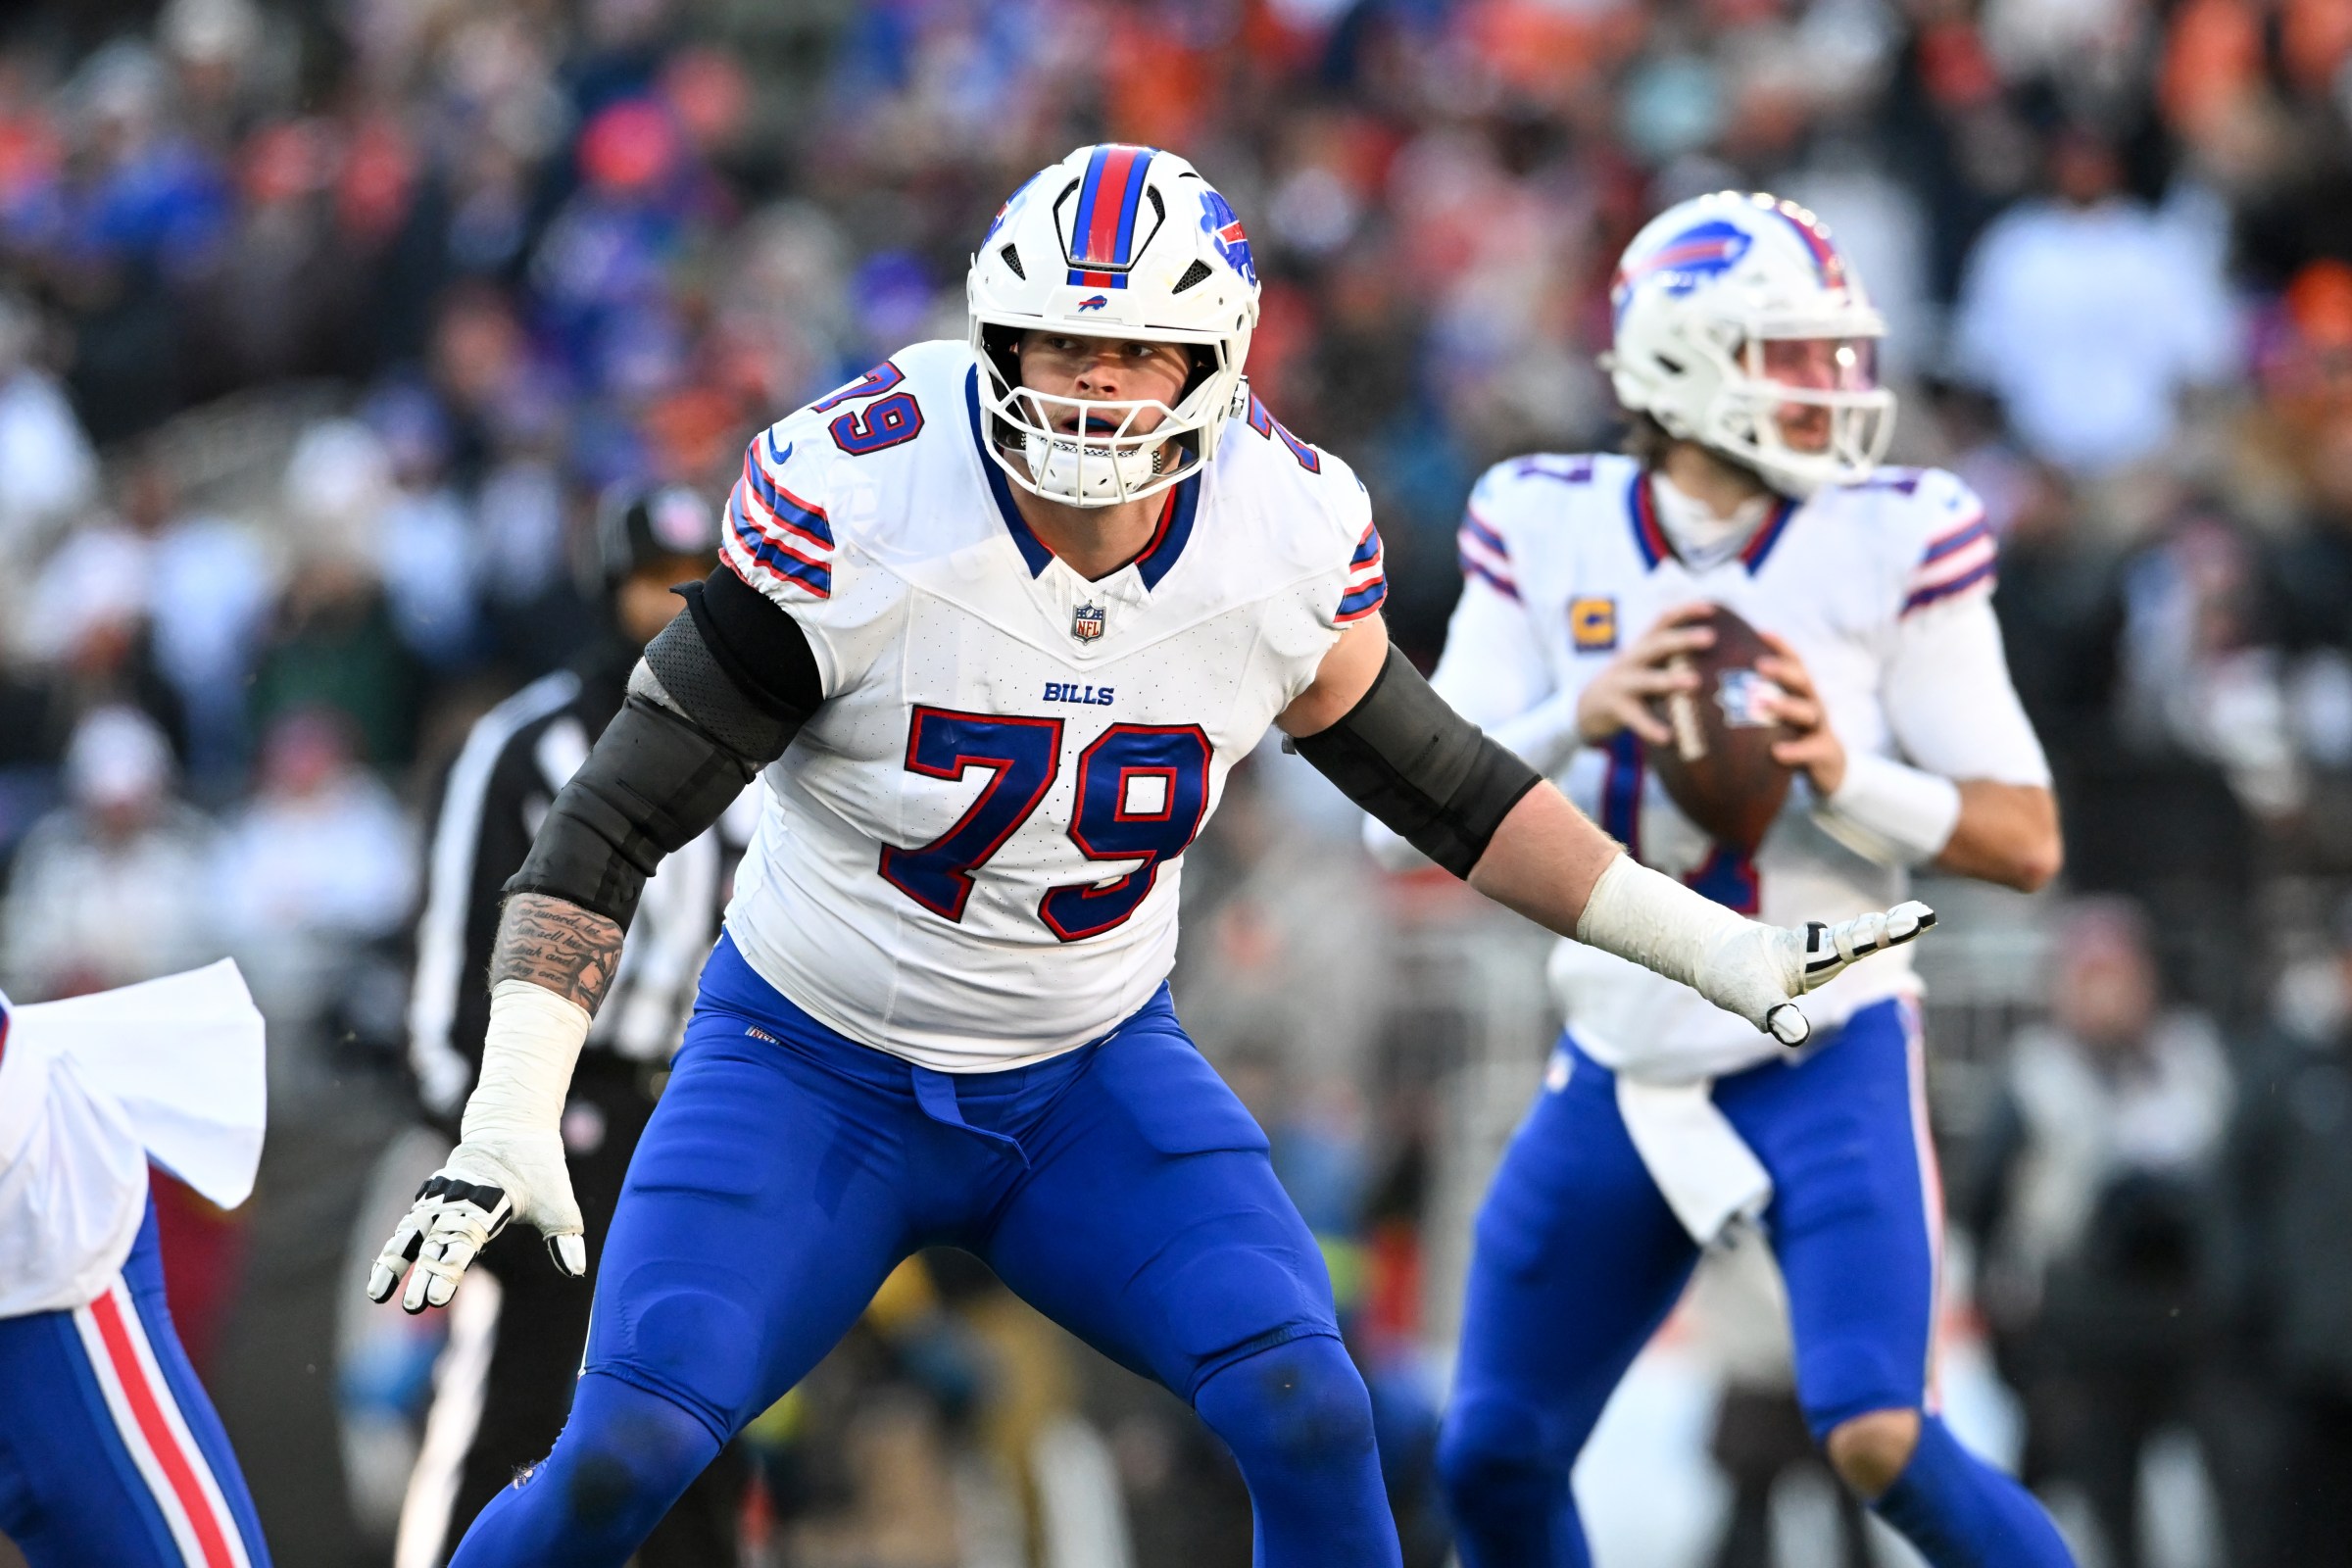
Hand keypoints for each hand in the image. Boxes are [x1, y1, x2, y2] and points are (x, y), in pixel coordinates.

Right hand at [364, 1130, 585, 1312]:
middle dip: (424, 1276)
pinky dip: (395, 1249)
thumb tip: (575, 1270)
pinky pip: (409, 1227)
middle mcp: (456, 1201)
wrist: (513, 1125)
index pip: (462, 1243)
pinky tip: (382, 1276)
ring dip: (395, 1263)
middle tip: (415, 1307)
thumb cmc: (538, 1167)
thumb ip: (563, 1236)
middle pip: (435, 1244)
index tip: (436, 1298)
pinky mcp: (433, 1200)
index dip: (448, 1270)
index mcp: (486, 1203)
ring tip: (376, 1295)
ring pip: (412, 1233)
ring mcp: (440, 1199)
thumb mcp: (558, 1200)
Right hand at [1577, 603, 1715, 746]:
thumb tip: (1722, 663)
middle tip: (1710, 637)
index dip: (1685, 611)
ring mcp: (1621, 683)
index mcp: (1642, 646)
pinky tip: (1667, 737)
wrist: (1585, 708)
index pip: (1663, 621)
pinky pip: (1635, 718)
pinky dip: (1650, 728)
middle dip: (1683, 639)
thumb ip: (1674, 661)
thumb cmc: (1632, 686)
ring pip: (1646, 678)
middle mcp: (1631, 660)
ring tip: (1694, 682)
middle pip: (1656, 644)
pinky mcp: (1615, 708)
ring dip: (1669, 678)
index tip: (1711, 608)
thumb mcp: (1648, 666)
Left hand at [1699, 900, 1937, 1046]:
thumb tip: (1796, 1036)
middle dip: (1891, 928)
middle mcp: (1815, 949)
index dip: (1882, 934)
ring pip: (1855, 938)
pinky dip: (1868, 938)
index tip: (1914, 920)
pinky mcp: (1810, 963)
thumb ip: (1772, 1013)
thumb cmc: (1728, 972)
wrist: (1710, 954)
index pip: (1853, 942)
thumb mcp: (1747, 997)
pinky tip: (1889, 929)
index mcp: (1807, 951)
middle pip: (1860, 936)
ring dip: (1884, 929)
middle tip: (1925, 916)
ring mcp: (1815, 954)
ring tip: (1918, 917)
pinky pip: (1845, 947)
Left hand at [1757, 632, 1846, 796]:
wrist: (1826, 767)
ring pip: (1808, 711)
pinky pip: (1811, 750)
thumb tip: (1707, 687)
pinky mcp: (1825, 752)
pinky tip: (1777, 752)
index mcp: (1799, 691)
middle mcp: (1812, 703)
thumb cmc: (1789, 734)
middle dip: (1782, 670)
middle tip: (1760, 665)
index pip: (1794, 662)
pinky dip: (1796, 750)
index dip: (1781, 646)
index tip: (1761, 633)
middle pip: (1802, 680)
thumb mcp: (1774, 715)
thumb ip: (1751, 701)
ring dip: (1787, 706)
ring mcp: (1820, 727)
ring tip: (1766, 704)